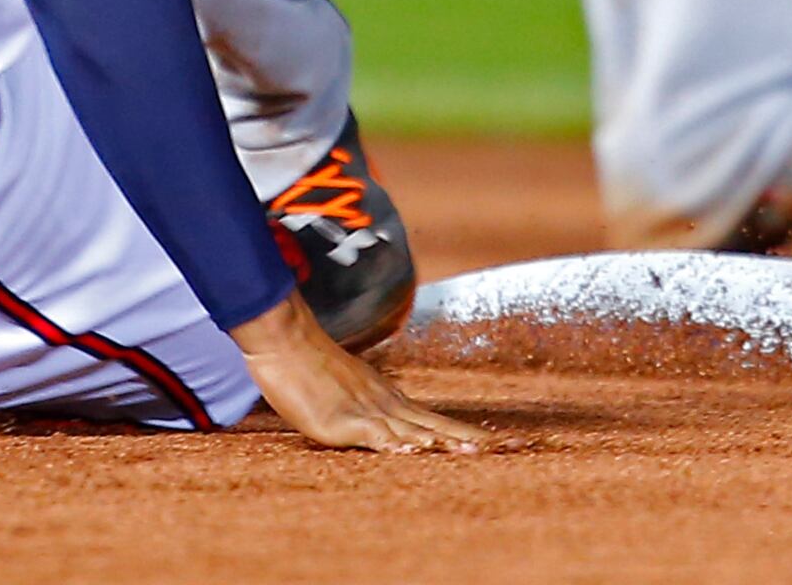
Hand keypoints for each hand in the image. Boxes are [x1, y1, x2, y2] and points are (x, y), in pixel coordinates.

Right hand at [224, 291, 482, 453]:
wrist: (285, 339)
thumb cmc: (305, 362)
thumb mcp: (342, 388)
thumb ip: (362, 408)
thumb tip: (381, 424)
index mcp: (386, 399)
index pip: (432, 419)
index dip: (461, 432)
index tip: (494, 441)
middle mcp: (384, 404)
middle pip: (434, 424)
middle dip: (467, 439)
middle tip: (507, 448)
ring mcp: (366, 411)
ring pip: (412, 430)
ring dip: (443, 441)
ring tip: (473, 452)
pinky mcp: (343, 420)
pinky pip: (373, 434)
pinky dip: (394, 443)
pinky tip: (411, 451)